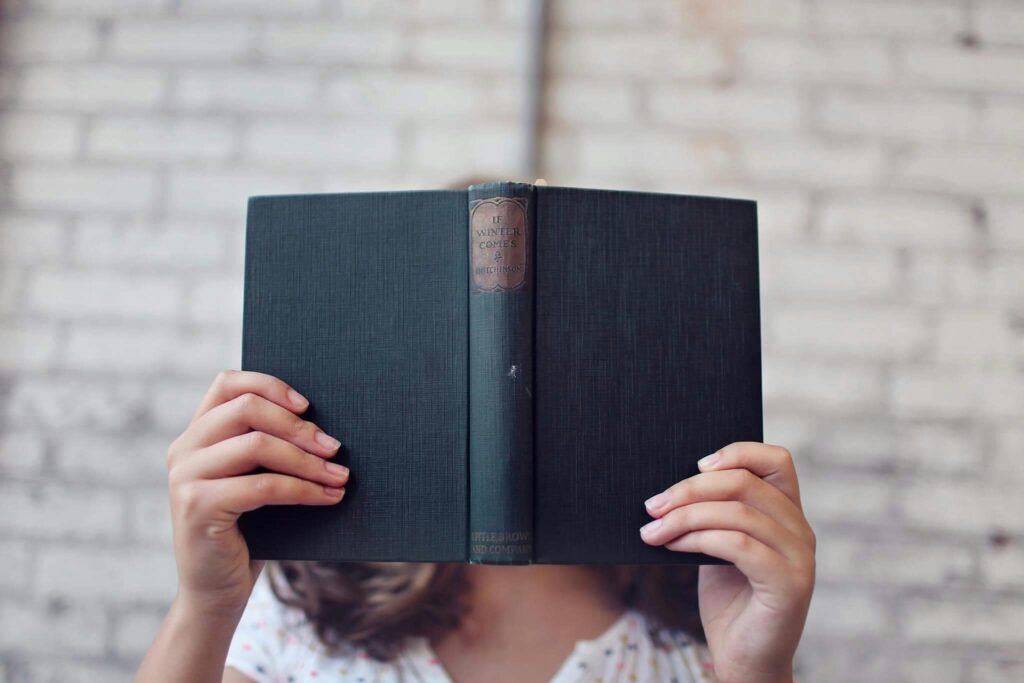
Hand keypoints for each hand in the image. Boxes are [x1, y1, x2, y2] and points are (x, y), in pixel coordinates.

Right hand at [166, 370, 348, 615]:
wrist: (217, 591)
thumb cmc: (249, 531)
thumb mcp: (255, 479)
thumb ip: (270, 447)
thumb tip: (326, 424)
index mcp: (196, 434)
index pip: (227, 383)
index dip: (270, 385)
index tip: (308, 405)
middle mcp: (184, 449)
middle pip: (246, 408)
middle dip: (298, 426)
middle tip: (335, 447)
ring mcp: (185, 477)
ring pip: (257, 444)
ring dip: (307, 460)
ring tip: (340, 475)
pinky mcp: (197, 506)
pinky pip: (263, 486)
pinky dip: (304, 490)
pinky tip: (329, 497)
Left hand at [640, 442, 814, 682]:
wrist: (744, 660)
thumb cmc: (729, 602)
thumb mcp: (718, 547)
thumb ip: (712, 515)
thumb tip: (670, 486)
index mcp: (788, 515)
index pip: (776, 461)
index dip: (737, 452)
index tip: (696, 465)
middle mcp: (801, 531)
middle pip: (745, 483)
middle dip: (690, 489)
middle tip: (652, 505)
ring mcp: (800, 557)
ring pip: (738, 512)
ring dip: (685, 517)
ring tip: (653, 530)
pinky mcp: (790, 584)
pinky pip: (738, 544)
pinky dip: (698, 539)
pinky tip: (672, 546)